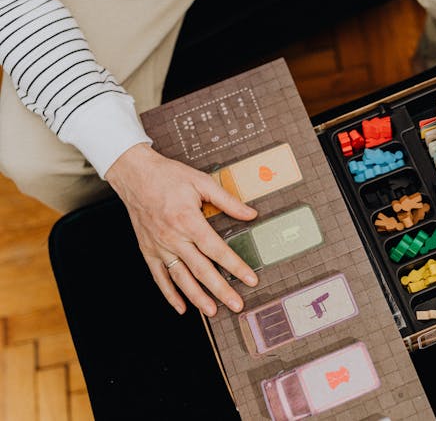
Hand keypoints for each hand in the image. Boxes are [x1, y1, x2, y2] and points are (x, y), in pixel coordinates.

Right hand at [106, 143, 258, 315]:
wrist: (135, 174)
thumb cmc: (169, 176)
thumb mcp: (201, 182)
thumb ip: (227, 201)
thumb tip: (251, 214)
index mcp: (189, 221)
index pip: (217, 250)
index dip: (235, 266)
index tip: (250, 280)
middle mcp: (174, 238)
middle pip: (202, 270)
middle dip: (221, 289)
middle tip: (237, 305)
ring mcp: (159, 247)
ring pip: (181, 278)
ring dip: (197, 297)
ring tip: (213, 311)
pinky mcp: (148, 250)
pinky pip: (159, 277)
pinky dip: (170, 294)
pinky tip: (182, 307)